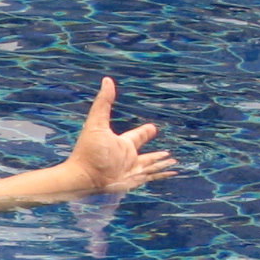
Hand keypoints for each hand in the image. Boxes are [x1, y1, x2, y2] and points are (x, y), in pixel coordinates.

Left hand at [60, 78, 174, 193]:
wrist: (85, 177)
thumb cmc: (90, 151)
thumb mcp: (97, 124)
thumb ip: (103, 103)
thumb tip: (107, 80)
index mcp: (122, 143)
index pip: (137, 135)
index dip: (146, 131)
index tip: (153, 127)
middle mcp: (128, 156)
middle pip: (147, 152)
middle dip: (157, 152)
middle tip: (168, 151)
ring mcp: (132, 170)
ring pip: (152, 165)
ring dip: (162, 163)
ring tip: (174, 161)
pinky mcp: (135, 180)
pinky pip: (153, 177)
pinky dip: (163, 174)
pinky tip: (174, 173)